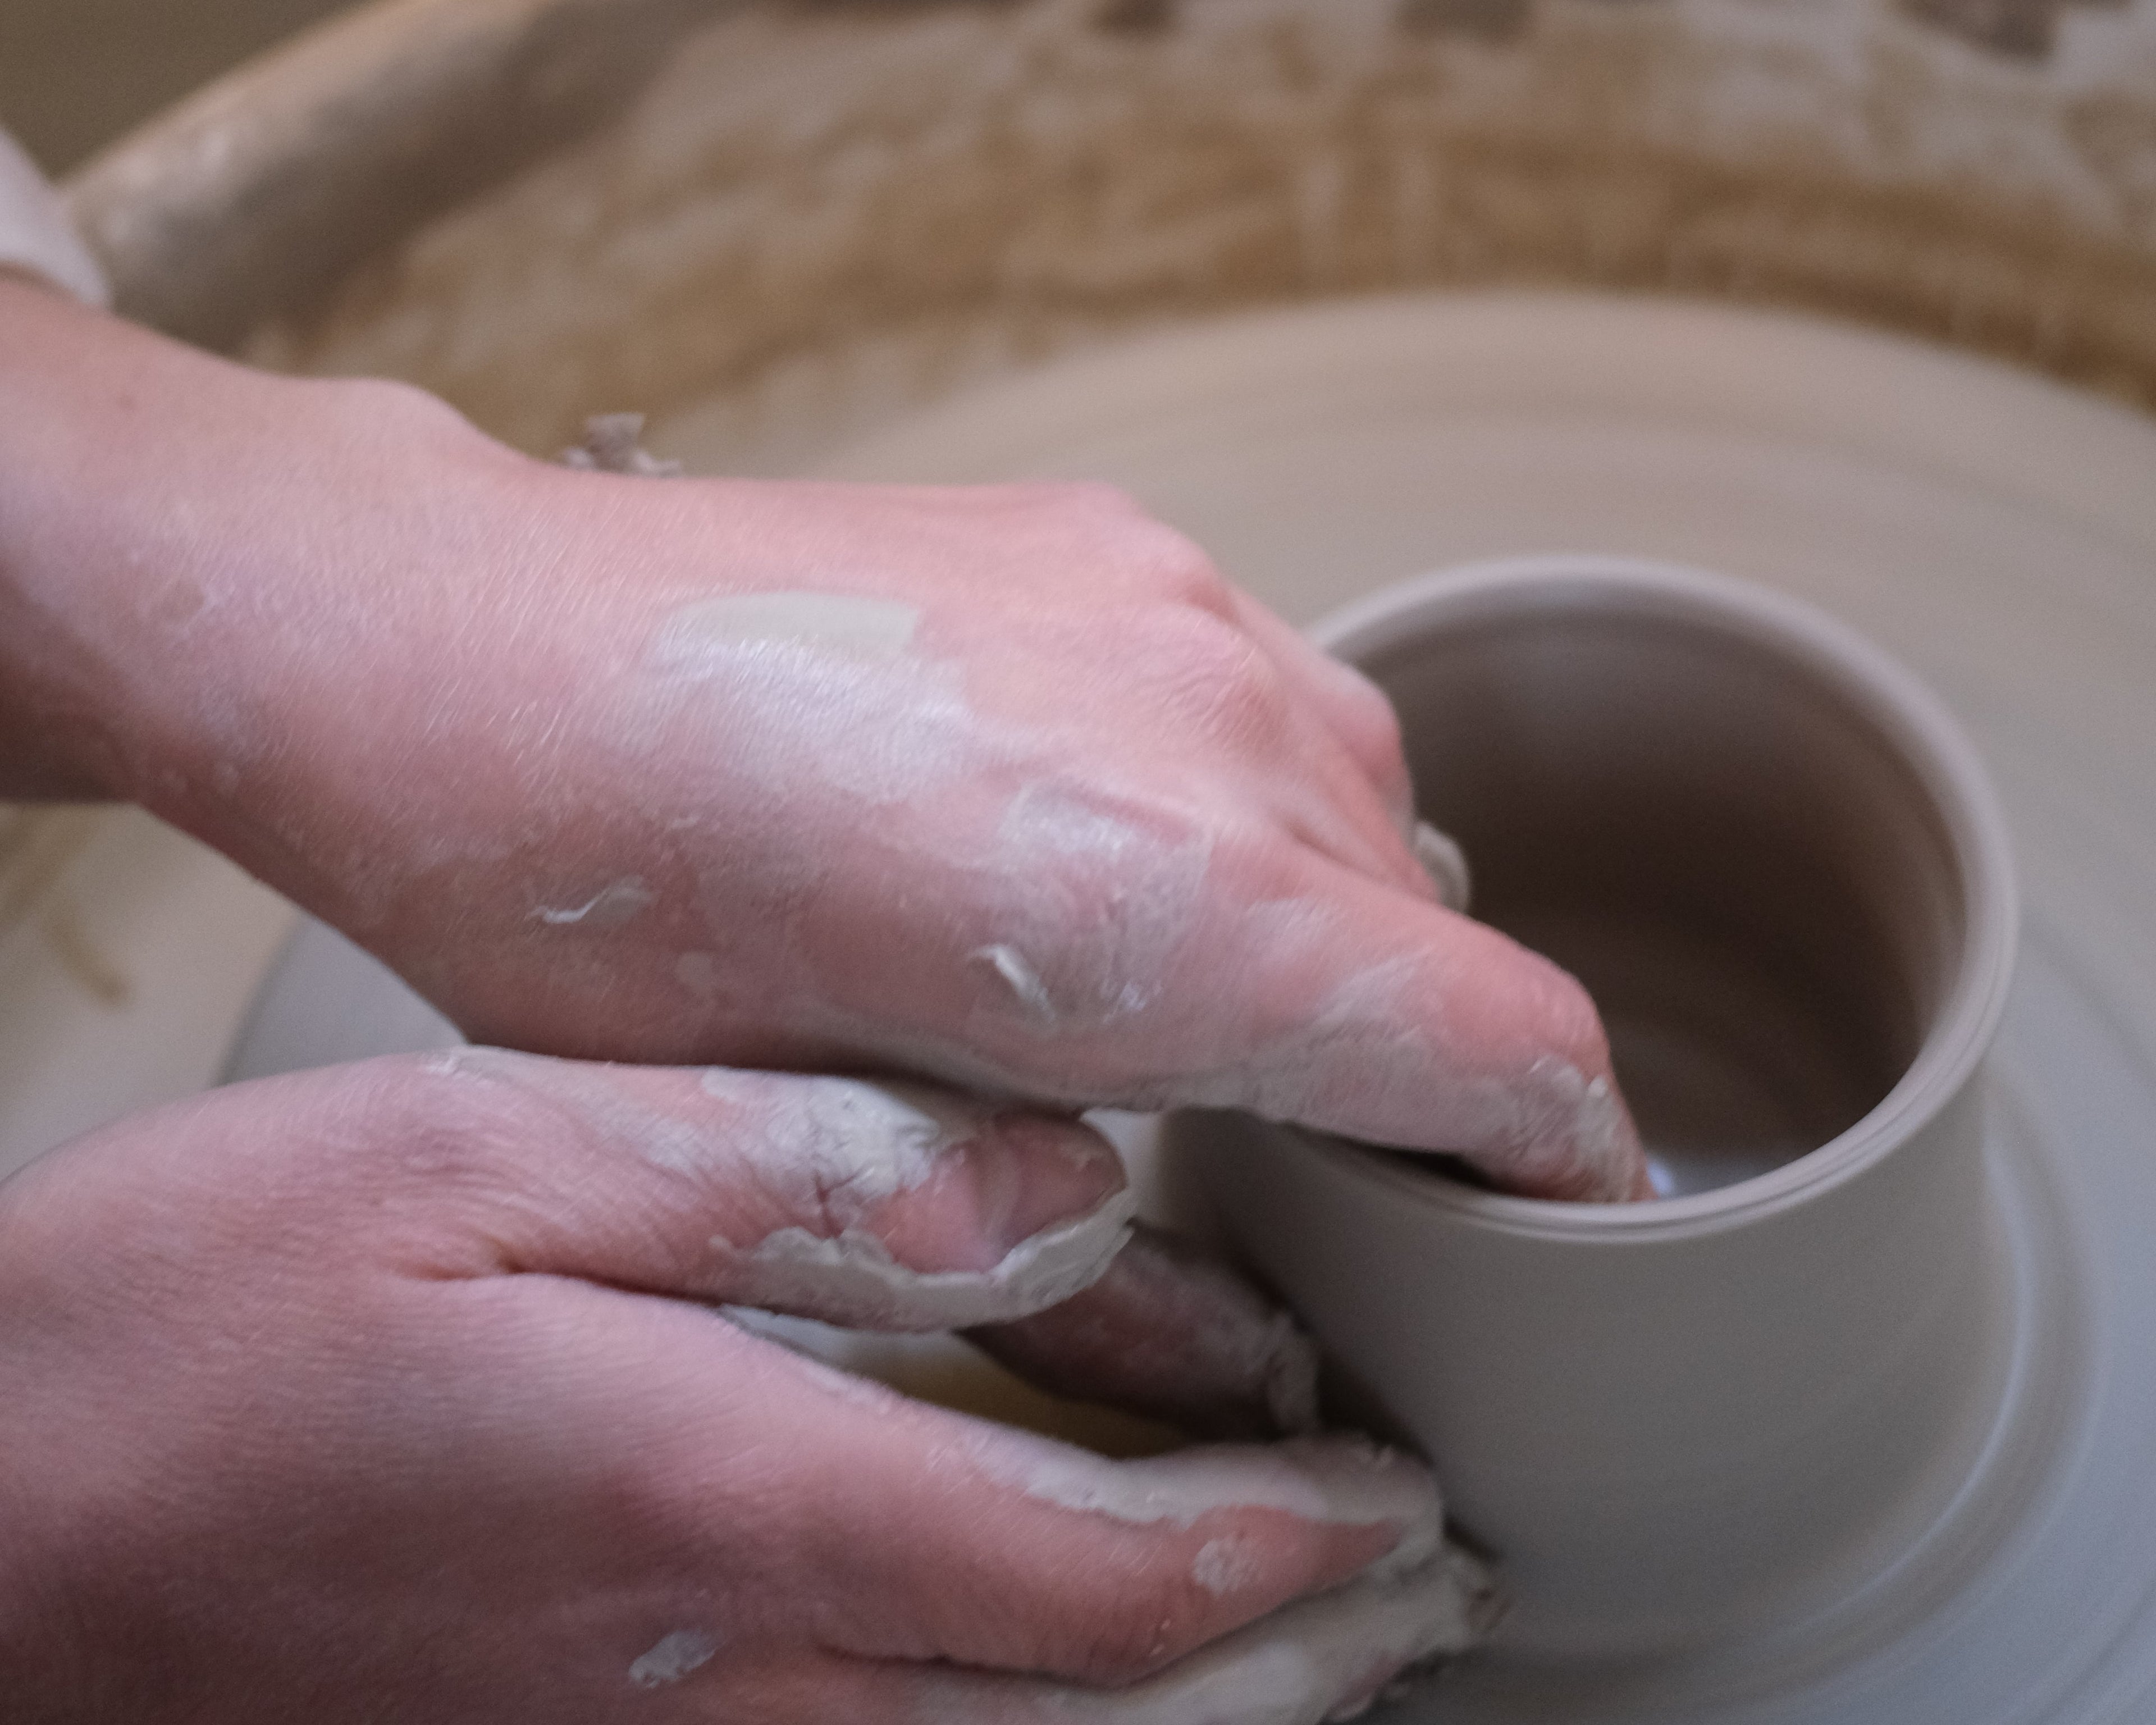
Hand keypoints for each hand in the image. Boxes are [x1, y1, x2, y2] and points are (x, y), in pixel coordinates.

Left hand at [0, 282, 1643, 1199]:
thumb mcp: (869, 1135)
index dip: (1564, 1165)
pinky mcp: (1123, 546)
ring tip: (1175, 978)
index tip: (1552, 1218)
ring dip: (1332, 922)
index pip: (1513, 1054)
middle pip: (1452, 943)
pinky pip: (1277, 702)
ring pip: (1374, 816)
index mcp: (1180, 918)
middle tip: (1302, 1140)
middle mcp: (1225, 736)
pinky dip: (1249, 798)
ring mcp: (1180, 614)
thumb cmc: (610, 927)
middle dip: (1417, 1066)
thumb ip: (1102, 1199)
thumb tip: (1230, 1261)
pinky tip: (1104, 824)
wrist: (473, 659)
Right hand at [0, 1051, 1488, 1722]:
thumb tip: (1048, 1193)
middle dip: (1297, 1660)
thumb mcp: (486, 1155)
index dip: (1279, 1539)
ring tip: (1331, 1663)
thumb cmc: (207, 1324)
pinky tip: (1084, 1702)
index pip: (1099, 1570)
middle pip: (1100, 1720)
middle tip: (1428, 1596)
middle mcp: (732, 1685)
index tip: (1391, 1492)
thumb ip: (790, 1174)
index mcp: (728, 1508)